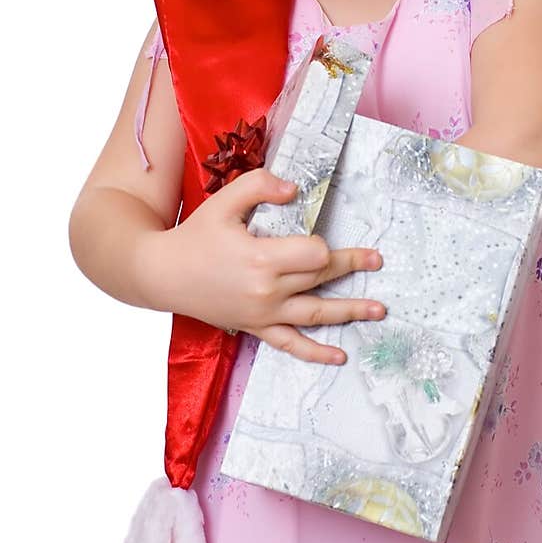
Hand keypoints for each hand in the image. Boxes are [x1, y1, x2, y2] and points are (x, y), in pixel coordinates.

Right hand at [167, 167, 385, 364]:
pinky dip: (315, 353)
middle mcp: (267, 291)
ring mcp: (263, 314)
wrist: (162, 274)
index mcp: (262, 259)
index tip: (319, 238)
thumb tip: (295, 190)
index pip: (313, 255)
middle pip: (321, 279)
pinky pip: (291, 344)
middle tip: (377, 259)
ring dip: (350, 311)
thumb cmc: (195, 236)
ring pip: (316, 314)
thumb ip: (259, 186)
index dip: (323, 245)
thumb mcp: (224, 201)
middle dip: (351, 267)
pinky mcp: (256, 327)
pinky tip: (339, 356)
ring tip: (379, 310)